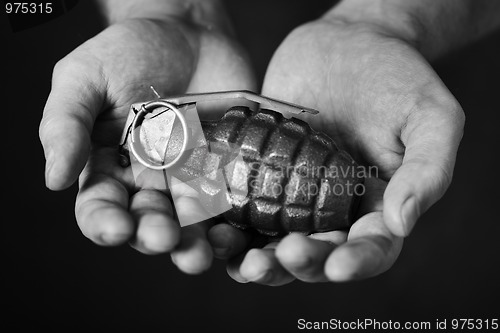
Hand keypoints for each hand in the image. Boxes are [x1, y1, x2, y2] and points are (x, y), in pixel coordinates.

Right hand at [39, 16, 254, 273]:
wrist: (189, 32)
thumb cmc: (128, 50)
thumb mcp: (85, 77)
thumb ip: (66, 124)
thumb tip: (52, 180)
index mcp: (107, 166)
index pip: (100, 206)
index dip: (105, 221)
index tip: (116, 228)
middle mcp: (149, 180)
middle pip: (149, 220)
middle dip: (155, 235)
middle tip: (165, 240)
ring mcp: (190, 177)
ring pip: (191, 221)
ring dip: (195, 242)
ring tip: (201, 255)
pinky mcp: (225, 169)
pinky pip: (230, 201)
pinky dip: (233, 220)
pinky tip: (237, 232)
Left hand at [208, 17, 463, 282]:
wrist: (346, 42)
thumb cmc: (398, 76)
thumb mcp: (430, 117)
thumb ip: (427, 170)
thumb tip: (401, 223)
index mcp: (378, 207)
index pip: (371, 249)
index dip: (356, 262)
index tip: (337, 265)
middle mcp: (333, 209)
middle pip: (316, 254)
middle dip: (296, 263)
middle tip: (276, 257)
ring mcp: (294, 193)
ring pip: (274, 241)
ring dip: (255, 257)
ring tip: (237, 256)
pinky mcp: (262, 171)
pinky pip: (244, 206)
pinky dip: (229, 221)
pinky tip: (214, 226)